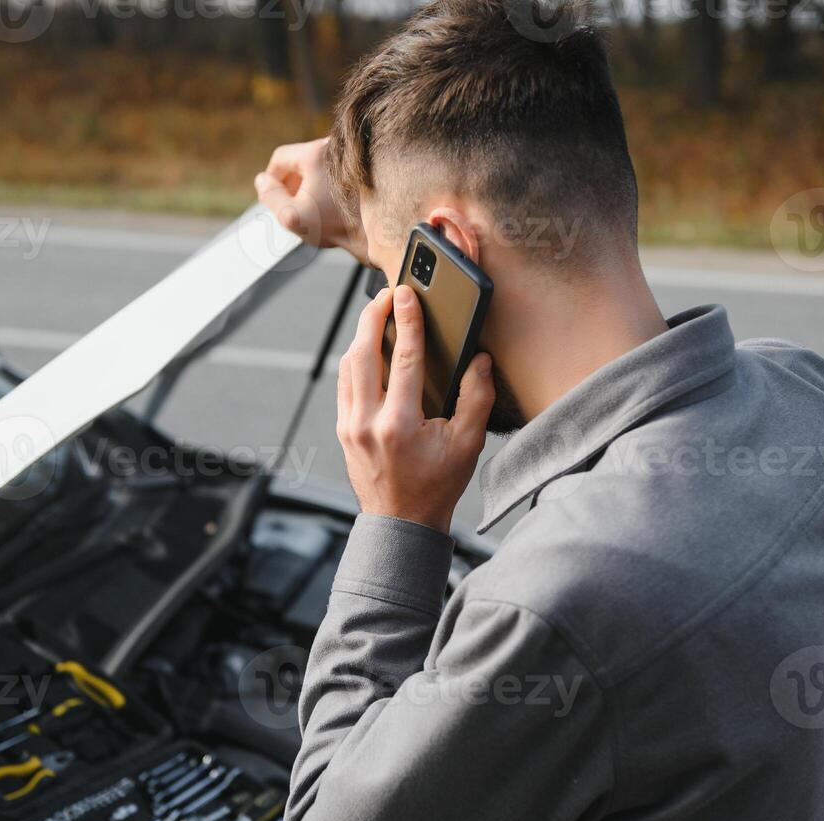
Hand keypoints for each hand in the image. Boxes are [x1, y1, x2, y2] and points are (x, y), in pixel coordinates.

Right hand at [254, 138, 368, 264]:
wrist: (376, 233)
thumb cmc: (336, 225)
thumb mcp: (292, 216)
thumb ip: (270, 196)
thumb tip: (262, 180)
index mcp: (316, 153)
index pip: (281, 157)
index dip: (272, 179)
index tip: (273, 197)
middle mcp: (335, 146)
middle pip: (299, 161)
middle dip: (291, 183)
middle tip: (292, 207)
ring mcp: (349, 156)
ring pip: (316, 166)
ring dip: (308, 184)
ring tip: (311, 208)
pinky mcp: (360, 167)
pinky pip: (332, 171)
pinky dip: (325, 185)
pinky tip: (329, 206)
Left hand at [337, 285, 493, 533]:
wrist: (401, 523)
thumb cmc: (436, 486)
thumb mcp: (467, 445)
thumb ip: (477, 398)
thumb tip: (480, 360)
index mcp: (399, 424)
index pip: (401, 358)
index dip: (406, 320)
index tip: (406, 293)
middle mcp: (367, 422)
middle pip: (362, 353)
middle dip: (372, 316)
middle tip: (386, 293)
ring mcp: (349, 427)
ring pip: (347, 366)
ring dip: (360, 335)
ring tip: (377, 314)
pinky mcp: (343, 430)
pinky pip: (344, 384)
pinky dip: (354, 360)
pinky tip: (367, 349)